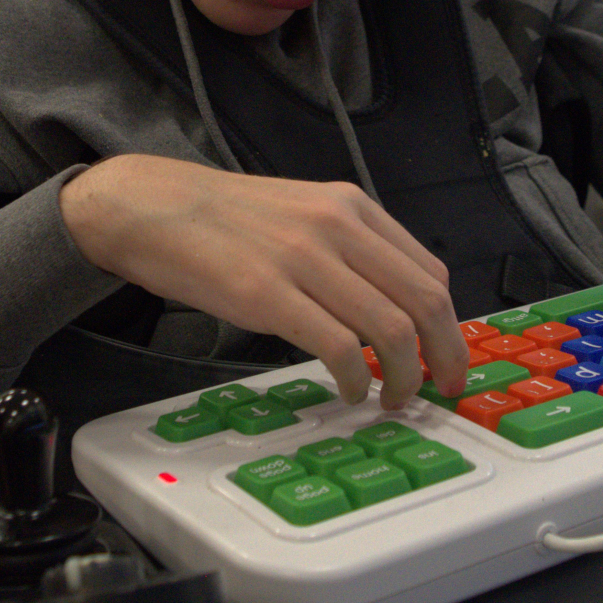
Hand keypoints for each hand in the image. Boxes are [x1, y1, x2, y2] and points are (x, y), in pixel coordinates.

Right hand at [59, 154, 467, 408]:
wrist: (154, 206)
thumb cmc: (224, 218)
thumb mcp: (302, 212)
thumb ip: (349, 248)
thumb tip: (392, 305)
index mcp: (350, 205)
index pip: (429, 271)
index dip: (449, 324)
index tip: (447, 356)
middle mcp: (336, 225)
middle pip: (424, 300)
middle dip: (444, 355)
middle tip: (442, 388)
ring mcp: (302, 258)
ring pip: (389, 328)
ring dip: (402, 376)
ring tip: (392, 397)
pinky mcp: (266, 293)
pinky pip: (336, 347)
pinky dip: (352, 379)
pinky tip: (346, 390)